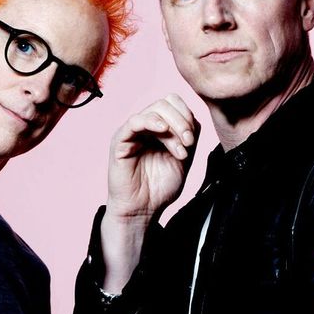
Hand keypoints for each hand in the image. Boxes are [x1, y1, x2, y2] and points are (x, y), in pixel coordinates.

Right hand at [106, 94, 198, 223]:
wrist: (143, 210)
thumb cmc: (159, 188)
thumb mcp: (183, 159)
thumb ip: (188, 138)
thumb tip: (193, 119)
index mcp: (160, 129)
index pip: (174, 104)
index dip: (187, 116)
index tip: (193, 141)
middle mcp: (146, 127)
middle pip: (166, 103)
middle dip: (183, 121)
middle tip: (189, 143)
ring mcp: (133, 132)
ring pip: (154, 109)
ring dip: (173, 127)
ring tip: (179, 151)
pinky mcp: (120, 141)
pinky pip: (134, 121)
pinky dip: (151, 121)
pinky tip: (162, 130)